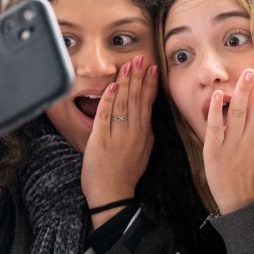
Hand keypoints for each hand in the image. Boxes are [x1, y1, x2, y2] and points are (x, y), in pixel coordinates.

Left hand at [81, 55, 156, 227]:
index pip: (148, 103)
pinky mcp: (100, 139)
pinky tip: (110, 86)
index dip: (150, 84)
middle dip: (138, 76)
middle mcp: (133, 132)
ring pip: (122, 103)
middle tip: (140, 58)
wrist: (113, 195)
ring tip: (128, 66)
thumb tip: (147, 119)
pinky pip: (105, 115)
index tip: (152, 68)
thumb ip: (146, 135)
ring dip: (124, 82)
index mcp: (144, 134)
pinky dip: (108, 100)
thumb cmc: (126, 176)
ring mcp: (117, 135)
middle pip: (136, 98)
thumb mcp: (144, 153)